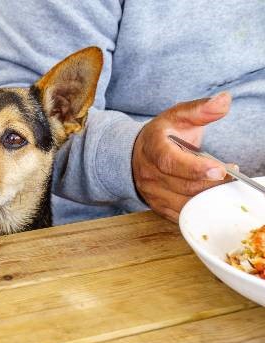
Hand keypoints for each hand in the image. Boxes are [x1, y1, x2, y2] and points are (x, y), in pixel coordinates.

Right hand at [132, 92, 233, 221]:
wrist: (136, 155)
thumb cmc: (161, 136)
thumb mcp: (178, 116)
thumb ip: (201, 109)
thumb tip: (224, 101)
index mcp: (152, 148)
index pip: (170, 162)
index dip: (195, 168)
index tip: (220, 169)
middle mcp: (148, 174)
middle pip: (182, 185)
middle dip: (211, 183)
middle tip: (233, 175)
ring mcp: (151, 193)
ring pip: (183, 204)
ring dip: (207, 197)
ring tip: (224, 186)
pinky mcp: (157, 207)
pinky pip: (180, 215)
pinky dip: (199, 210)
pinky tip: (212, 198)